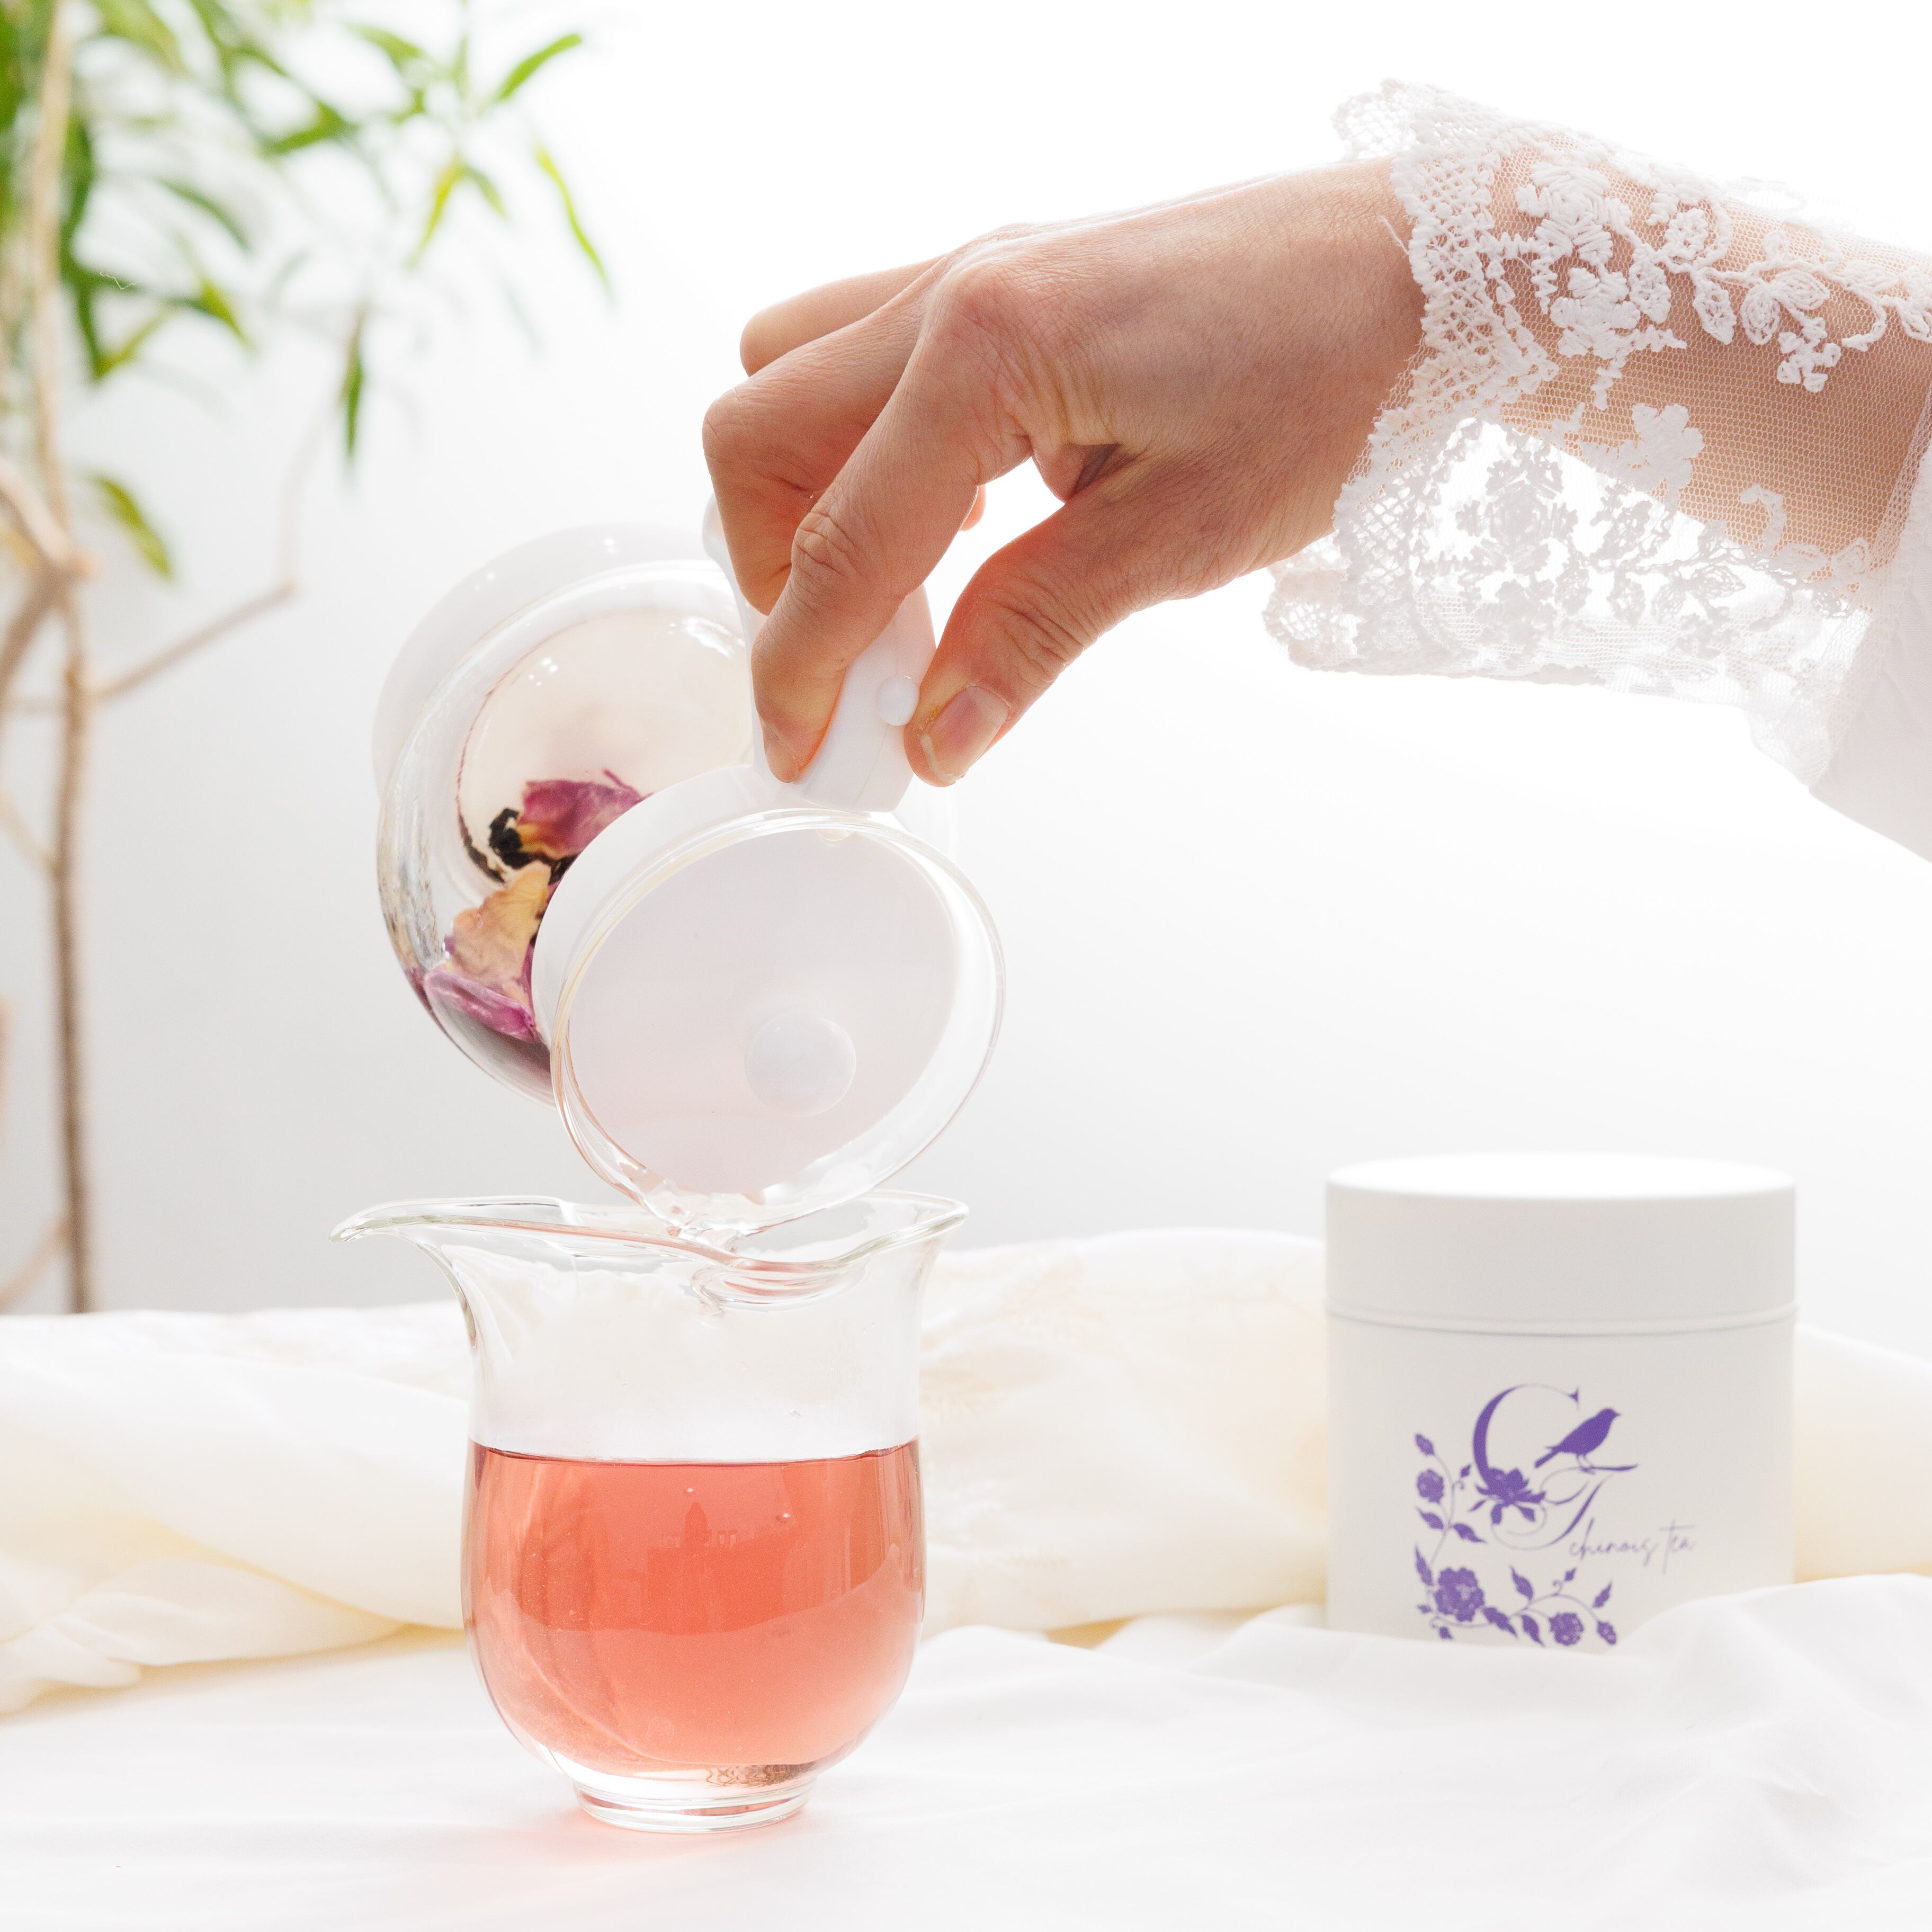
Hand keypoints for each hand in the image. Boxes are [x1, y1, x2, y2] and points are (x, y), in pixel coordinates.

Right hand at [703, 161, 1420, 784]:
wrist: (1426, 272)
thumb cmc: (1335, 378)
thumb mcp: (1180, 537)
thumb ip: (1032, 630)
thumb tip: (935, 733)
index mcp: (989, 348)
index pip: (841, 537)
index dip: (804, 665)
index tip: (799, 750)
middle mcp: (953, 288)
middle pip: (758, 433)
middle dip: (770, 570)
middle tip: (843, 671)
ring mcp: (971, 268)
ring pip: (790, 375)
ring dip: (802, 495)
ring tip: (893, 595)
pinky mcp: (1003, 279)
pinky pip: (864, 354)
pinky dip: (865, 447)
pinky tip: (947, 518)